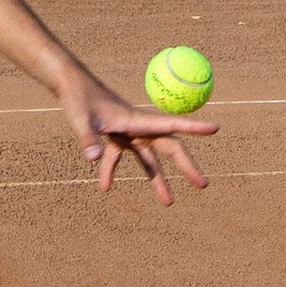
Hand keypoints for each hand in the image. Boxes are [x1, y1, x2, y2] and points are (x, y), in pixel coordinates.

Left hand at [58, 67, 214, 207]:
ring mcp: (127, 131)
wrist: (69, 83)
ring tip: (169, 203)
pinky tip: (104, 187)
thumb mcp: (81, 120)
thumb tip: (94, 160)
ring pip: (148, 158)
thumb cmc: (78, 98)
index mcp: (136, 121)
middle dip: (186, 166)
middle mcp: (138, 127)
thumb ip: (88, 140)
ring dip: (157, 180)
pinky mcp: (114, 134)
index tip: (215, 128)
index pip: (171, 125)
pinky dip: (111, 171)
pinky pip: (118, 156)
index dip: (194, 127)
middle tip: (203, 185)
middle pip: (168, 147)